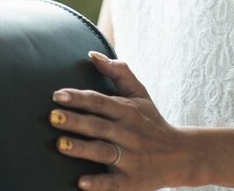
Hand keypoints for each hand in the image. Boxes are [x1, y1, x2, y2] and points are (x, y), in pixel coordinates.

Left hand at [49, 52, 191, 189]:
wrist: (182, 156)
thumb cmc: (152, 121)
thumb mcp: (140, 94)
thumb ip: (119, 72)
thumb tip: (92, 54)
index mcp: (127, 111)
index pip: (100, 101)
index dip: (79, 98)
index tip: (57, 95)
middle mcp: (128, 134)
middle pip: (98, 126)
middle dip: (75, 121)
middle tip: (52, 116)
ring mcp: (130, 158)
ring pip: (103, 152)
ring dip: (82, 149)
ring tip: (60, 144)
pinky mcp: (131, 181)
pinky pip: (113, 183)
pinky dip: (98, 183)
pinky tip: (81, 183)